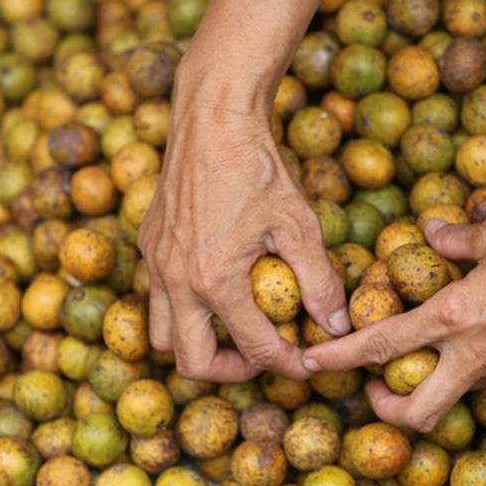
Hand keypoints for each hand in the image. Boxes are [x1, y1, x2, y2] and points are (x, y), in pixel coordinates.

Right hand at [139, 97, 348, 382]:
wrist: (211, 114)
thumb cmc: (257, 166)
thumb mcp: (298, 224)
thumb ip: (319, 281)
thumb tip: (336, 326)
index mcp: (214, 280)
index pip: (253, 349)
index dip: (286, 366)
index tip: (305, 363)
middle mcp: (175, 279)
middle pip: (190, 362)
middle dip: (230, 371)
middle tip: (262, 358)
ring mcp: (156, 261)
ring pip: (162, 334)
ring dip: (198, 345)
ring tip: (235, 331)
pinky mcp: (149, 243)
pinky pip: (158, 296)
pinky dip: (185, 309)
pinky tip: (218, 288)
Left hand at [302, 205, 485, 431]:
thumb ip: (453, 240)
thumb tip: (430, 231)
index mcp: (452, 316)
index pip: (380, 346)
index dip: (339, 358)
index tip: (311, 362)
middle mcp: (474, 352)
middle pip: (417, 412)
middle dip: (385, 410)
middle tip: (373, 389)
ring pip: (453, 399)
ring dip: (426, 391)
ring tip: (418, 364)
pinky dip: (467, 370)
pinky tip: (471, 342)